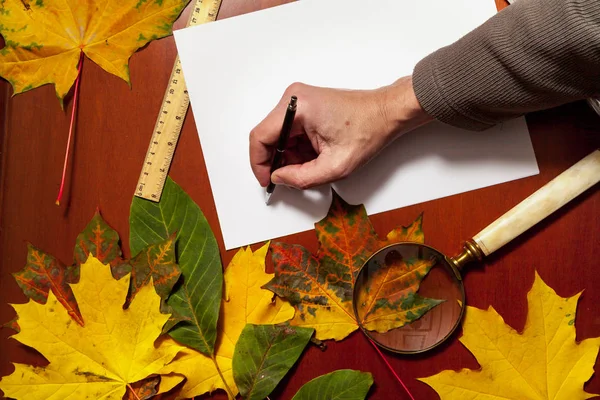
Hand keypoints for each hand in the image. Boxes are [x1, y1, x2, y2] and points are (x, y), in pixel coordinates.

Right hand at [249, 76, 432, 189]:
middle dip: (277, 161)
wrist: (387, 113)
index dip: (259, 163)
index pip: (260, 137)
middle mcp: (293, 97)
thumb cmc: (369, 129)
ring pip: (278, 135)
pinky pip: (289, 131)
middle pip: (268, 136)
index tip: (267, 180)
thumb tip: (279, 178)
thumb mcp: (335, 166)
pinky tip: (314, 156)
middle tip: (291, 178)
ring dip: (289, 156)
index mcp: (297, 107)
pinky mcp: (305, 105)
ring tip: (312, 166)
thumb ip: (301, 178)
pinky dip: (297, 148)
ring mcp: (298, 100)